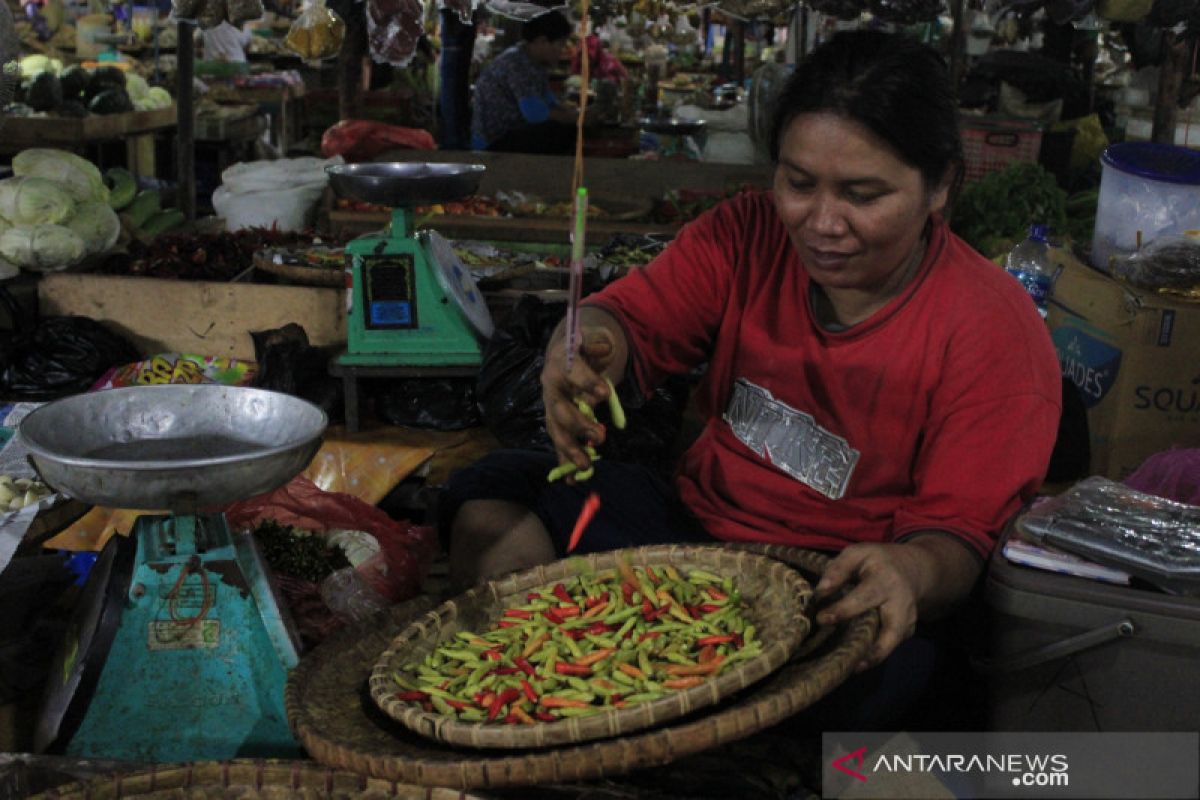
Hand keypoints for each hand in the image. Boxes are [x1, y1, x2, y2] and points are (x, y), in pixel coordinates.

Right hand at [540, 327, 616, 473]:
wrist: (566, 355)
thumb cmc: (583, 347)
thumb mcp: (592, 337)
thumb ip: (598, 344)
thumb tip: (604, 349)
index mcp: (561, 365)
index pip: (574, 374)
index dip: (587, 383)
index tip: (604, 394)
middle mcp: (551, 389)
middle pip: (561, 410)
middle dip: (579, 426)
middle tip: (600, 437)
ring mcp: (552, 408)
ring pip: (557, 431)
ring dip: (570, 450)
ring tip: (587, 466)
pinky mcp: (556, 423)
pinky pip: (559, 444)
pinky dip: (564, 463)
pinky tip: (572, 480)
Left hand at [811, 543, 925, 671]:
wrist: (912, 569)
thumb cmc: (877, 561)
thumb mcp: (858, 554)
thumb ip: (838, 569)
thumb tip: (820, 592)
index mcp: (885, 581)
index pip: (863, 597)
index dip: (843, 610)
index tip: (821, 619)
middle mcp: (901, 604)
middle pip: (891, 630)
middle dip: (871, 647)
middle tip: (849, 661)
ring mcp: (907, 620)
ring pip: (892, 643)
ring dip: (874, 658)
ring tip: (852, 668)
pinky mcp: (907, 632)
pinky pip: (890, 646)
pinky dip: (874, 655)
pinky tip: (856, 662)